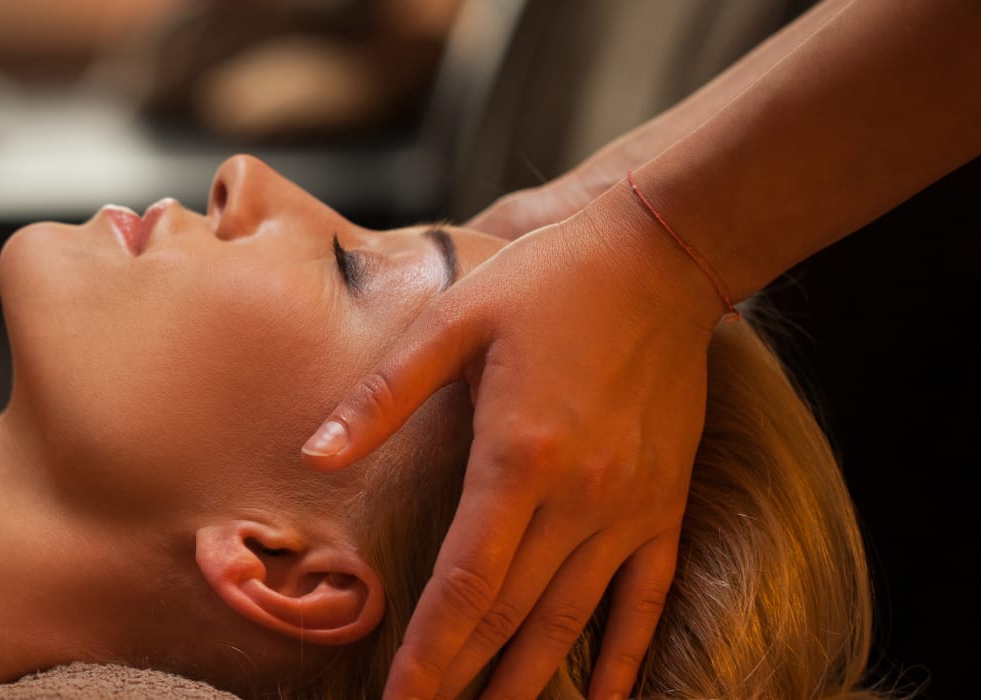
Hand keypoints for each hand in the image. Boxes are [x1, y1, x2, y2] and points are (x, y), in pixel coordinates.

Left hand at [300, 188, 721, 699]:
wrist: (663, 257)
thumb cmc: (547, 282)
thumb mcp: (453, 320)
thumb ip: (382, 396)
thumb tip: (315, 454)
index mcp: (518, 457)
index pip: (465, 583)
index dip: (429, 653)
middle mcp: (580, 498)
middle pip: (512, 616)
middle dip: (464, 680)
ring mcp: (630, 508)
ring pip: (573, 620)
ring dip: (530, 682)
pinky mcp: (665, 505)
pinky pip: (644, 599)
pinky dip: (622, 656)